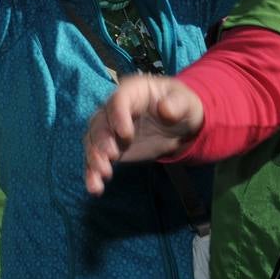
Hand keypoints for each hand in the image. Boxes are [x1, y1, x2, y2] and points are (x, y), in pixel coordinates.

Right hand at [83, 75, 204, 194]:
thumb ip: (177, 103)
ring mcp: (109, 129)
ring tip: (102, 175)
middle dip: (102, 140)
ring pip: (93, 141)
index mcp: (132, 91)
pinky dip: (92, 172)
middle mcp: (114, 109)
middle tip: (111, 156)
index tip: (125, 134)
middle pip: (100, 122)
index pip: (118, 100)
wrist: (179, 124)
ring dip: (94, 158)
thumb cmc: (182, 106)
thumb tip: (165, 109)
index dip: (118, 116)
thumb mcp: (187, 102)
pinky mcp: (109, 148)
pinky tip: (94, 187)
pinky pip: (96, 159)